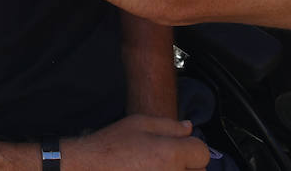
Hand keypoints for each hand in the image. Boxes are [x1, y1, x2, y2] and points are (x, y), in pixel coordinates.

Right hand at [65, 116, 209, 169]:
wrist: (88, 168)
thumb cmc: (111, 146)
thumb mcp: (139, 124)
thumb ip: (169, 125)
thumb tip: (189, 128)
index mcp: (170, 154)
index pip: (202, 153)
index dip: (192, 147)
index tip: (181, 147)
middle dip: (188, 164)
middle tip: (166, 160)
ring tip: (157, 168)